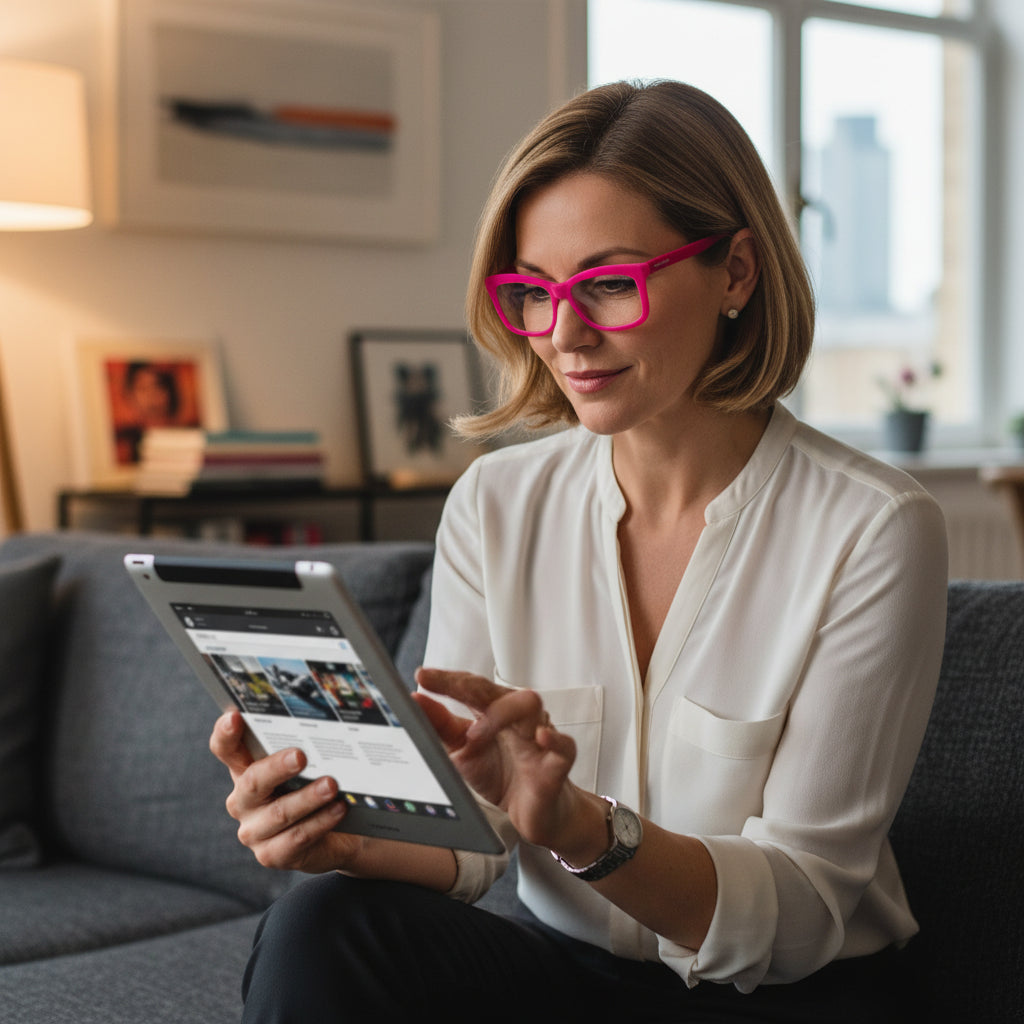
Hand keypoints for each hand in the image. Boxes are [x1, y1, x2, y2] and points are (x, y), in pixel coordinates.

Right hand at [208, 711, 361, 873]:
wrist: (336, 834)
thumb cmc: (314, 788)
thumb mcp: (306, 767)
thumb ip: (302, 747)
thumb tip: (323, 722)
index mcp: (245, 770)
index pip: (226, 749)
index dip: (226, 734)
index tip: (234, 716)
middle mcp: (244, 801)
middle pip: (253, 781)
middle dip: (277, 767)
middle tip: (301, 755)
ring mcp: (254, 830)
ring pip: (279, 812)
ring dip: (308, 797)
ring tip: (332, 785)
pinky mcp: (272, 854)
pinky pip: (297, 837)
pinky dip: (320, 821)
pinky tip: (339, 808)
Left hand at [413, 668, 586, 851]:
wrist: (535, 813)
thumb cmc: (502, 774)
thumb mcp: (462, 751)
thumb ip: (440, 726)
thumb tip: (415, 701)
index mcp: (494, 712)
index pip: (471, 687)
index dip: (447, 680)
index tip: (422, 676)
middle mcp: (517, 718)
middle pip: (497, 689)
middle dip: (467, 686)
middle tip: (438, 689)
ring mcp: (539, 738)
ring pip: (530, 706)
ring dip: (501, 714)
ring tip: (476, 734)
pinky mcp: (557, 764)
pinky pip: (564, 744)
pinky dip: (554, 738)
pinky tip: (539, 736)